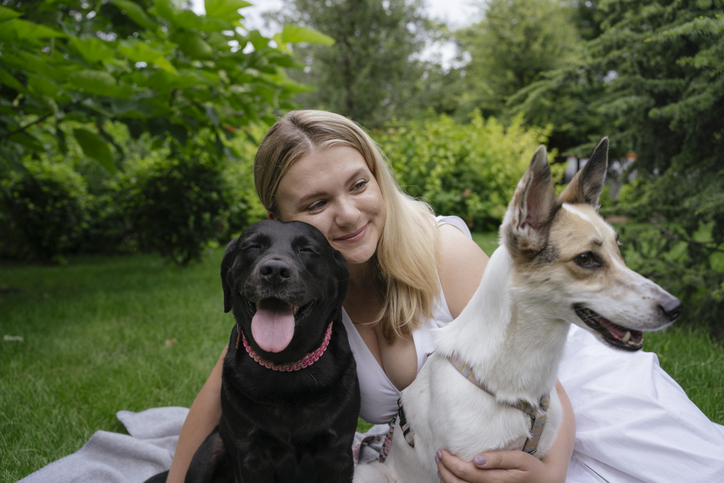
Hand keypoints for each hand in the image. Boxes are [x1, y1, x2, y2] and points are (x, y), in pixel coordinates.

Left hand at [436, 449, 558, 482]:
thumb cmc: (531, 468)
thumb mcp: (520, 459)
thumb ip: (499, 459)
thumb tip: (477, 459)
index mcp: (496, 481)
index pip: (466, 473)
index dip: (450, 462)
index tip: (442, 450)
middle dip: (444, 470)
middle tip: (438, 455)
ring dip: (446, 479)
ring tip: (441, 466)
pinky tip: (450, 478)